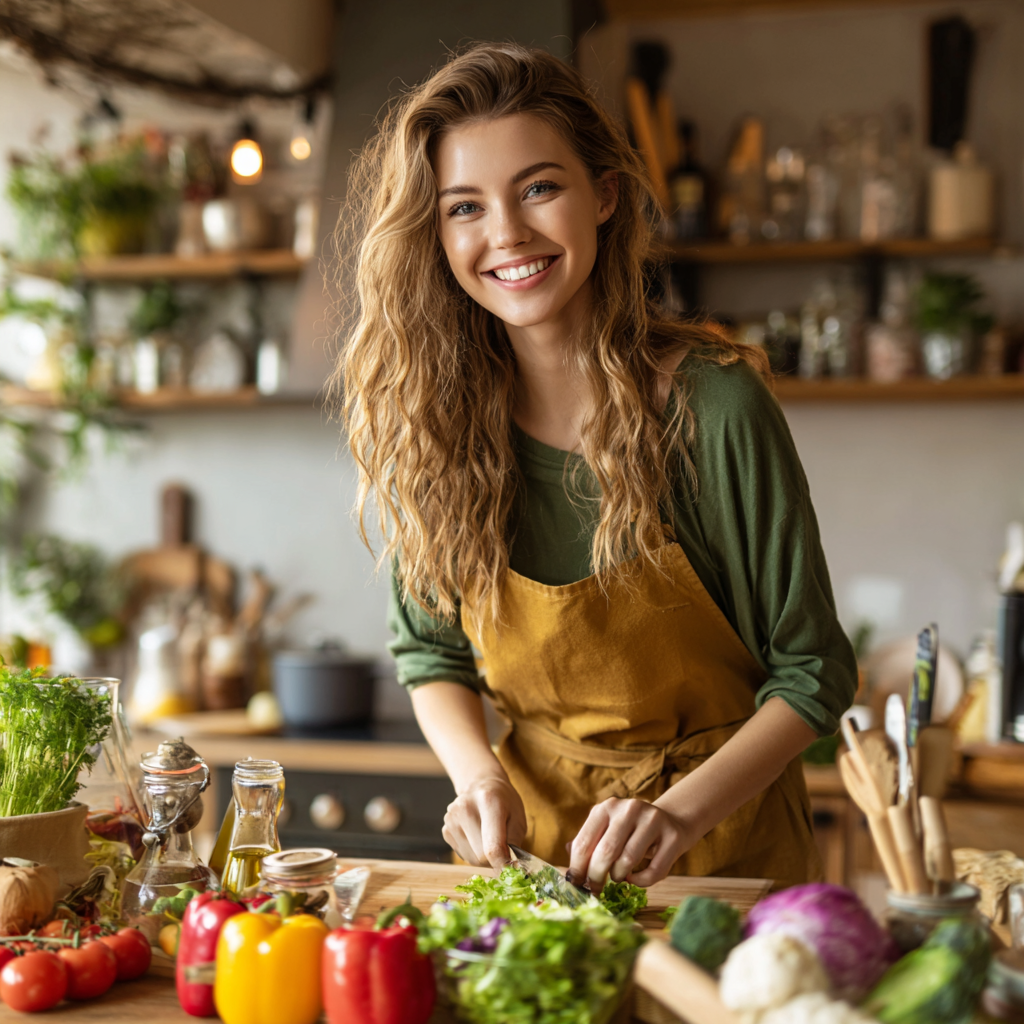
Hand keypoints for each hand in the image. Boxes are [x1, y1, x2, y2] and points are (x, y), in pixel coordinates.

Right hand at [442, 776, 526, 868]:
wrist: (482, 786)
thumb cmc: (504, 803)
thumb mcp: (518, 818)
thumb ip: (514, 843)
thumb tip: (509, 868)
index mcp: (488, 801)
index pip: (492, 847)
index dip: (503, 864)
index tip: (510, 869)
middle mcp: (465, 808)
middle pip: (481, 856)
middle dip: (495, 859)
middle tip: (502, 846)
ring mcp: (451, 819)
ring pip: (472, 859)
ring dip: (484, 857)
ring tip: (489, 838)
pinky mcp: (446, 830)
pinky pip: (463, 855)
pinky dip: (474, 853)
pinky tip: (477, 836)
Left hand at [567, 798, 697, 889]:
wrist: (670, 821)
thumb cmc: (630, 832)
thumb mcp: (607, 829)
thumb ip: (589, 845)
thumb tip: (571, 875)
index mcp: (607, 807)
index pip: (584, 842)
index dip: (577, 869)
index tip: (576, 885)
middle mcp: (629, 809)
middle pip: (605, 852)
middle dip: (596, 877)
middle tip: (595, 889)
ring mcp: (653, 820)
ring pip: (628, 860)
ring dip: (618, 876)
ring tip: (618, 875)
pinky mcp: (673, 836)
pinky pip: (653, 871)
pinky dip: (641, 881)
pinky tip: (635, 877)